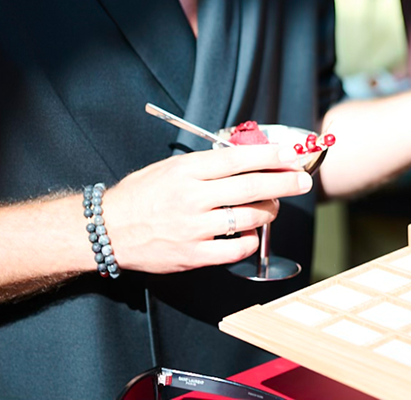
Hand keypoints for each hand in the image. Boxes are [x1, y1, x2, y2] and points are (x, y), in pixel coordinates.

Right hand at [102, 144, 310, 274]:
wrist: (108, 230)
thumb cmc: (142, 194)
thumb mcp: (171, 167)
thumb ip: (207, 165)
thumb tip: (249, 158)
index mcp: (186, 171)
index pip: (238, 160)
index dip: (270, 156)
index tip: (293, 154)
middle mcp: (192, 198)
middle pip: (251, 188)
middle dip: (284, 183)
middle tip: (303, 181)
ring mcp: (193, 228)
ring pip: (248, 217)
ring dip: (268, 211)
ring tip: (271, 206)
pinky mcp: (193, 255)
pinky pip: (236, 248)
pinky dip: (250, 239)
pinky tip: (250, 232)